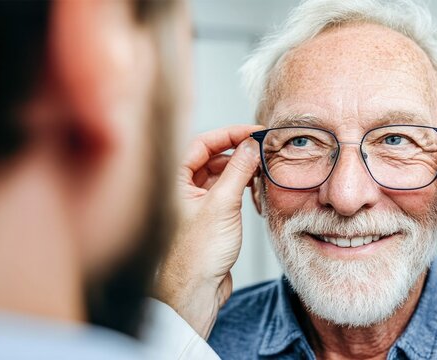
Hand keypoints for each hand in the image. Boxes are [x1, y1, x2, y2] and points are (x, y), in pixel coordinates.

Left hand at [155, 125, 262, 338]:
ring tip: (262, 168)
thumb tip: (251, 145)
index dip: (229, 134)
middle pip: (211, 156)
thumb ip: (238, 170)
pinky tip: (255, 187)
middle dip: (238, 151)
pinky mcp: (209, 216)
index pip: (202, 143)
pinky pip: (225, 190)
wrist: (196, 291)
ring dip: (241, 169)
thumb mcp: (223, 205)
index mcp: (174, 180)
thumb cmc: (197, 254)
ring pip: (220, 174)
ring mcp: (195, 202)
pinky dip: (241, 186)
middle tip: (262, 148)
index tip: (253, 132)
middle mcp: (181, 188)